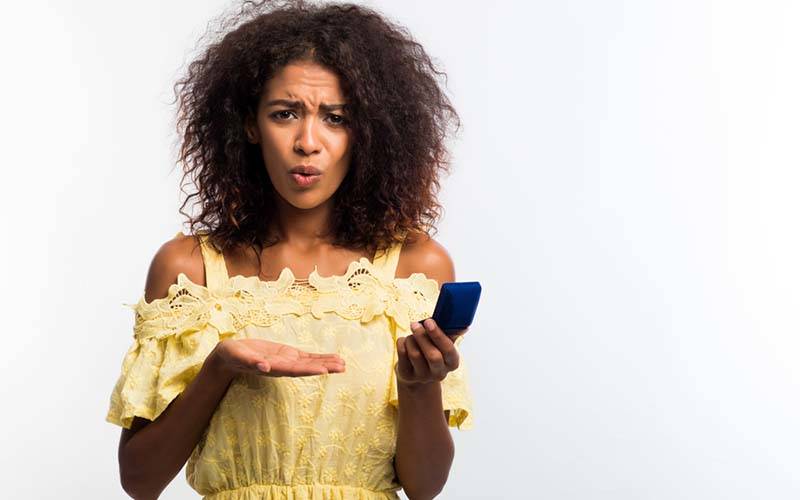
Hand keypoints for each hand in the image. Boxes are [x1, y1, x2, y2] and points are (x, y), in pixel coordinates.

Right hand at [212, 338, 345, 377]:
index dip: (309, 370)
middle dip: (324, 367)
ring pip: (309, 363)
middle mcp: (283, 367)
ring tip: (343, 363)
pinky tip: (333, 358)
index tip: (324, 371)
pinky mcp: (287, 355)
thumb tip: (264, 367)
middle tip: (342, 367)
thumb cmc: (232, 356)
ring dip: (326, 363)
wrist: (230, 356)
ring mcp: (286, 361)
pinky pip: (306, 357)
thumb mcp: (238, 356)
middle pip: (306, 368)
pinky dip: (319, 357)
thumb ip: (250, 361)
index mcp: (273, 368)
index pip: (294, 370)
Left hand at [395, 318, 466, 386]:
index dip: (438, 334)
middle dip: (422, 337)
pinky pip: (402, 355)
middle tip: (415, 324)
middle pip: (432, 356)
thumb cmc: (433, 352)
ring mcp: (423, 376)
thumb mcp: (443, 345)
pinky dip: (402, 343)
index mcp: (452, 362)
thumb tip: (464, 327)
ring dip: (411, 339)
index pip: (448, 349)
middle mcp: (439, 373)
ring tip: (411, 335)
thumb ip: (451, 334)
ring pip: (415, 354)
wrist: (417, 374)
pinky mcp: (408, 376)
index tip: (429, 321)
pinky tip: (405, 341)